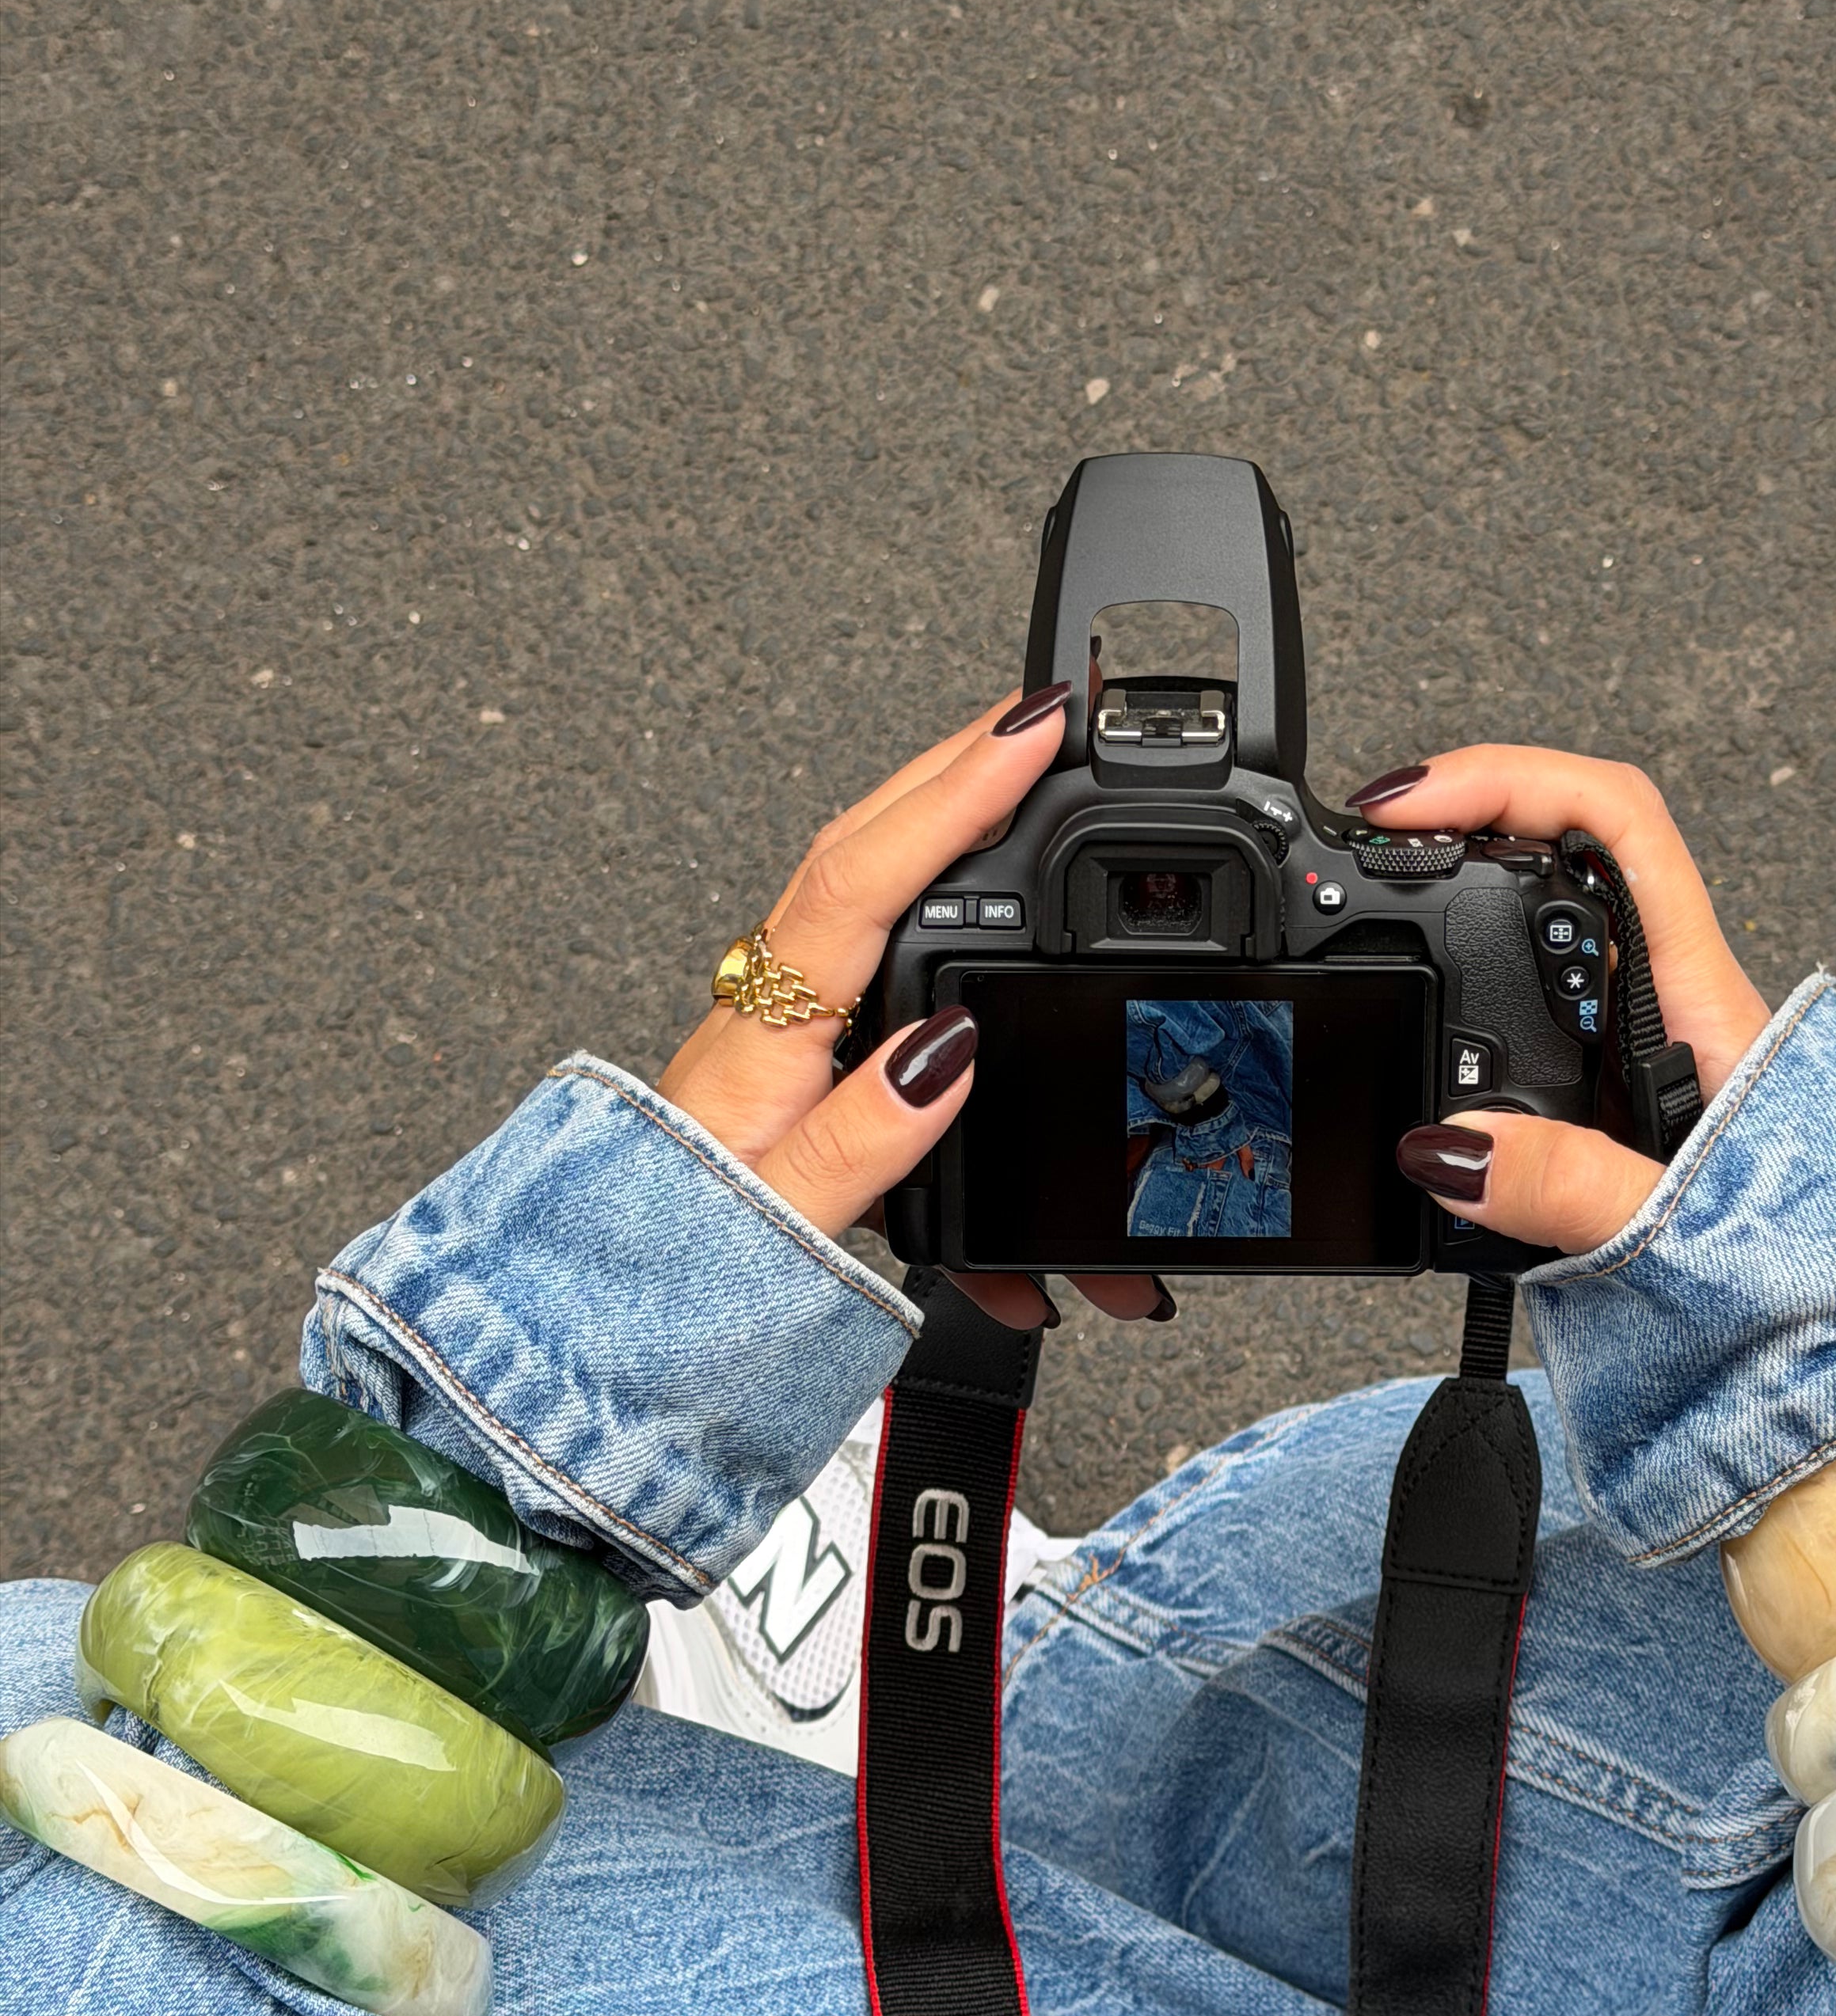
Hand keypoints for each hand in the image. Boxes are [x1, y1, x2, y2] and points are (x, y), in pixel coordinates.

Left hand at [657, 687, 1166, 1328]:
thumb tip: (941, 1053)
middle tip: (1043, 710)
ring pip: (872, 884)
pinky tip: (970, 879)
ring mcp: (789, 1019)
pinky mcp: (804, 1048)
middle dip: (956, 765)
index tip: (1030, 735)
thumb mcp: (780, 1222)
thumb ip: (859, 1143)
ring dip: (948, 820)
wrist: (611, 1305)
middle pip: (865, 844)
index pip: (861, 877)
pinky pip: (877, 950)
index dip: (952, 798)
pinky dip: (934, 899)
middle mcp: (774, 1004)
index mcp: (768, 1035)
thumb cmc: (676, 1262)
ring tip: (1021, 768)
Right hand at [1354, 746, 1772, 1258]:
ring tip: (1372, 909)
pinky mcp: (1610, 1098)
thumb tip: (1447, 1144)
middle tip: (1364, 838)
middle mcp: (1666, 1003)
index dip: (1509, 781)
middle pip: (1562, 854)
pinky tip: (1421, 1035)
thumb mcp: (1689, 1233)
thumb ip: (1570, 1190)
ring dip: (1456, 908)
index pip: (1614, 824)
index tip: (1408, 805)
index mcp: (1699, 1001)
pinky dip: (1462, 1006)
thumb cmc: (1823, 1264)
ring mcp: (1635, 1046)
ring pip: (1540, 934)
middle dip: (1458, 823)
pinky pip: (1528, 1018)